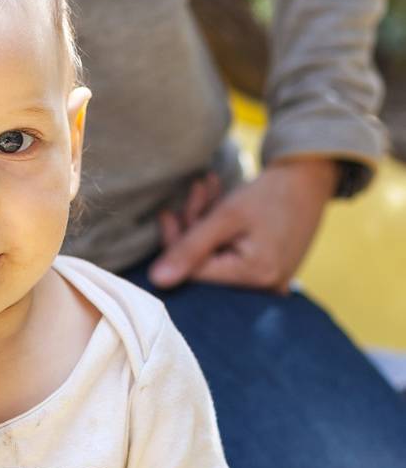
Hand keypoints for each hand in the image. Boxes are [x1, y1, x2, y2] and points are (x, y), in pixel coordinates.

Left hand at [146, 158, 337, 292]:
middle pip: (206, 266)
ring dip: (205, 222)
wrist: (312, 178)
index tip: (167, 214)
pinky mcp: (268, 272)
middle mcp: (264, 288)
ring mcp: (268, 283)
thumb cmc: (274, 192)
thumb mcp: (228, 215)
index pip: (195, 272)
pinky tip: (219, 201)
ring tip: (209, 187)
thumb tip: (156, 281)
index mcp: (256, 277)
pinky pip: (232, 256)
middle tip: (196, 191)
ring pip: (216, 257)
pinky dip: (221, 230)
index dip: (175, 244)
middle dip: (193, 228)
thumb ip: (191, 247)